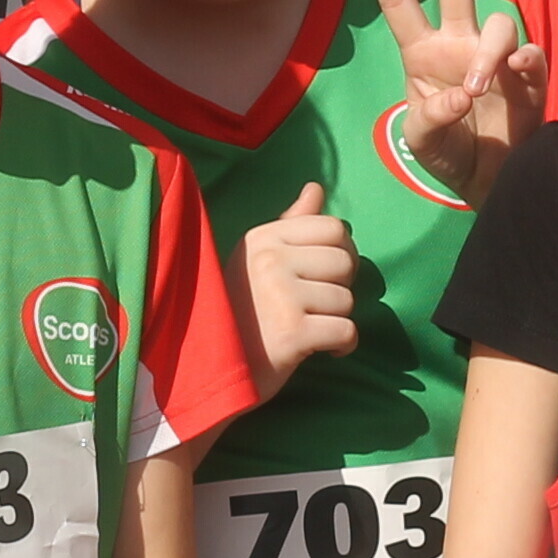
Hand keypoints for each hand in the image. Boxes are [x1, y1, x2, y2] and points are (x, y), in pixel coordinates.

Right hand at [241, 182, 361, 398]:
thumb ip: (291, 224)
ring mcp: (280, 295)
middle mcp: (270, 259)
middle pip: (345, 262)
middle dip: (340, 288)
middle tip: (314, 306)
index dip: (341, 253)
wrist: (211, 369)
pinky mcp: (292, 333)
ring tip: (308, 328)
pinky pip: (347, 331)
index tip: (324, 276)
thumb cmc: (241, 311)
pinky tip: (324, 350)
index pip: (334, 228)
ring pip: (347, 300)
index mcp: (263, 237)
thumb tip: (316, 188)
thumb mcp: (259, 259)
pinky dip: (343, 346)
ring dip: (336, 320)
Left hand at [362, 0, 546, 202]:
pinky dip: (525, 61)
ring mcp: (496, 58)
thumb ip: (432, 119)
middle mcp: (459, 44)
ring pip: (500, 24)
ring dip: (489, 51)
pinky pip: (531, 55)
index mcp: (423, 54)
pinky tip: (517, 72)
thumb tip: (466, 92)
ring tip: (477, 87)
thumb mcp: (422, 142)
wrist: (489, 185)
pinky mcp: (528, 79)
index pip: (399, 5)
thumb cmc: (449, 154)